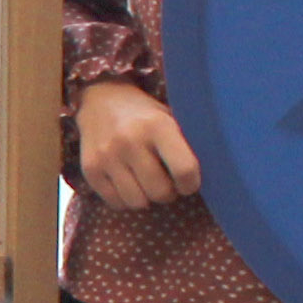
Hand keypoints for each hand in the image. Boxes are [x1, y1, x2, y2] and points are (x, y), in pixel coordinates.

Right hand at [68, 80, 200, 210]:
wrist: (100, 99)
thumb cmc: (145, 114)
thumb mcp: (169, 117)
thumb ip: (185, 143)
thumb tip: (211, 175)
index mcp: (158, 126)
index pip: (185, 171)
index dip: (191, 184)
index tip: (188, 181)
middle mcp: (130, 141)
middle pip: (160, 192)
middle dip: (168, 193)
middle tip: (166, 182)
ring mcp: (107, 156)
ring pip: (137, 202)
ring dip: (146, 198)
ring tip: (146, 183)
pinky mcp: (90, 169)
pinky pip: (115, 203)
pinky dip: (126, 199)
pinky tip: (128, 183)